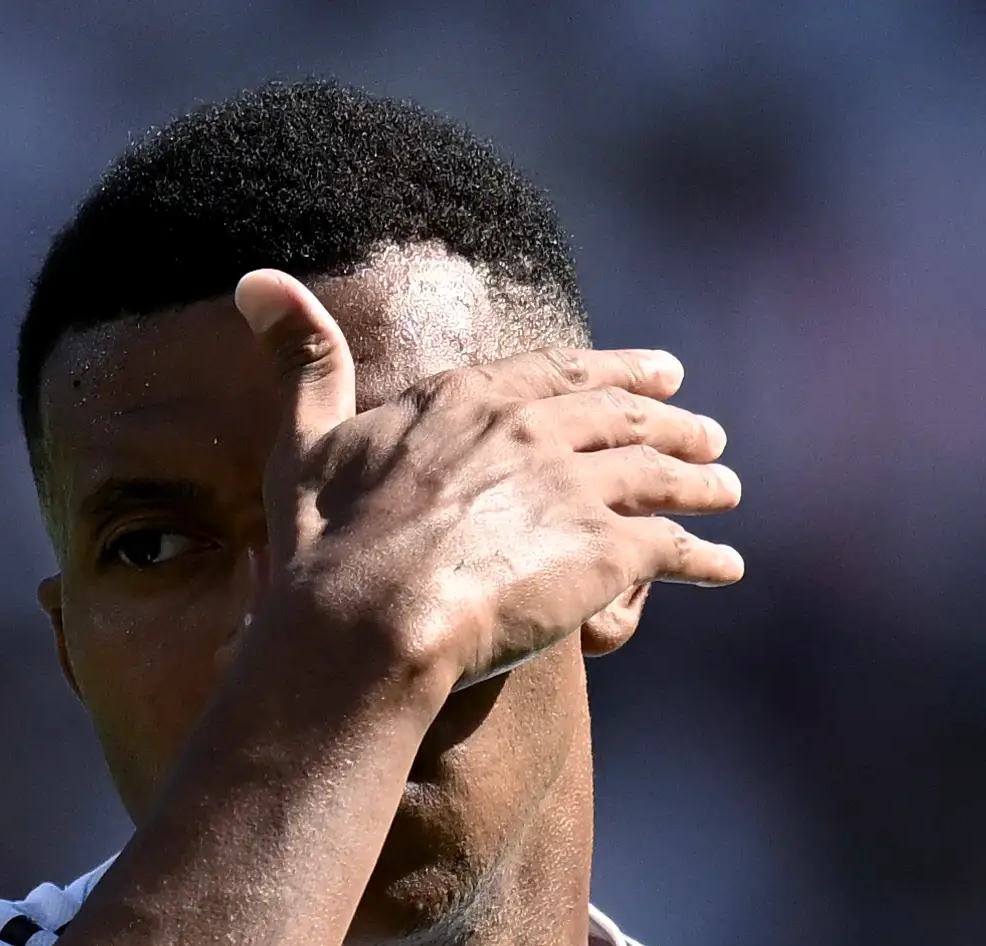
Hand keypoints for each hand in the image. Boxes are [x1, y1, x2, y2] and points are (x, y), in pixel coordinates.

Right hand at [233, 269, 744, 682]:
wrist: (362, 625)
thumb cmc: (322, 545)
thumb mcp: (302, 441)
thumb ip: (302, 361)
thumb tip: (259, 280)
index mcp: (471, 396)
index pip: (558, 373)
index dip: (610, 372)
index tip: (654, 372)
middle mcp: (535, 428)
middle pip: (622, 415)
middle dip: (670, 420)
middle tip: (703, 428)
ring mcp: (576, 486)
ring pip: (660, 473)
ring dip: (700, 480)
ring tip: (725, 490)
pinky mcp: (606, 551)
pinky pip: (673, 549)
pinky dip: (706, 556)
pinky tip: (727, 568)